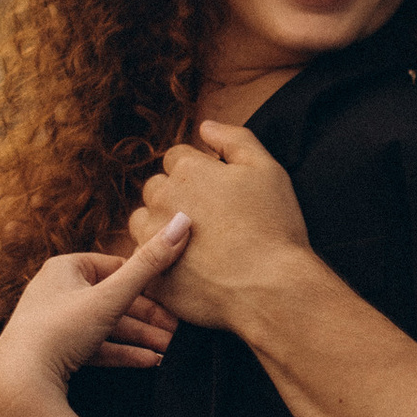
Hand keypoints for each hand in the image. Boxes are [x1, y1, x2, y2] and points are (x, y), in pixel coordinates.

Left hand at [0, 224, 193, 416]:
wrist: (20, 383)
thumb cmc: (60, 330)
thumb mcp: (110, 296)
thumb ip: (149, 265)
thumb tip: (183, 220)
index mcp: (65, 268)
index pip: (116, 266)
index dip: (147, 282)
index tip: (174, 298)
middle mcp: (58, 291)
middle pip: (114, 299)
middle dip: (149, 318)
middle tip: (178, 331)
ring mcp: (56, 323)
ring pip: (107, 326)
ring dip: (141, 337)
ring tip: (170, 350)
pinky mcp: (57, 351)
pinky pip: (96, 347)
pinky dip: (122, 352)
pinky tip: (150, 361)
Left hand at [128, 123, 311, 330]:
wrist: (271, 289)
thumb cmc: (274, 227)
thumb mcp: (267, 169)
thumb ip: (235, 139)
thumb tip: (205, 127)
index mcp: (188, 170)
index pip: (177, 158)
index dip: (199, 173)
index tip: (219, 194)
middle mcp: (162, 199)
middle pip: (157, 188)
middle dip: (175, 198)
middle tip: (210, 221)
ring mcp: (152, 239)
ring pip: (142, 223)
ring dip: (159, 228)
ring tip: (195, 246)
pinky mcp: (152, 276)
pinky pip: (145, 261)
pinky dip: (160, 262)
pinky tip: (189, 270)